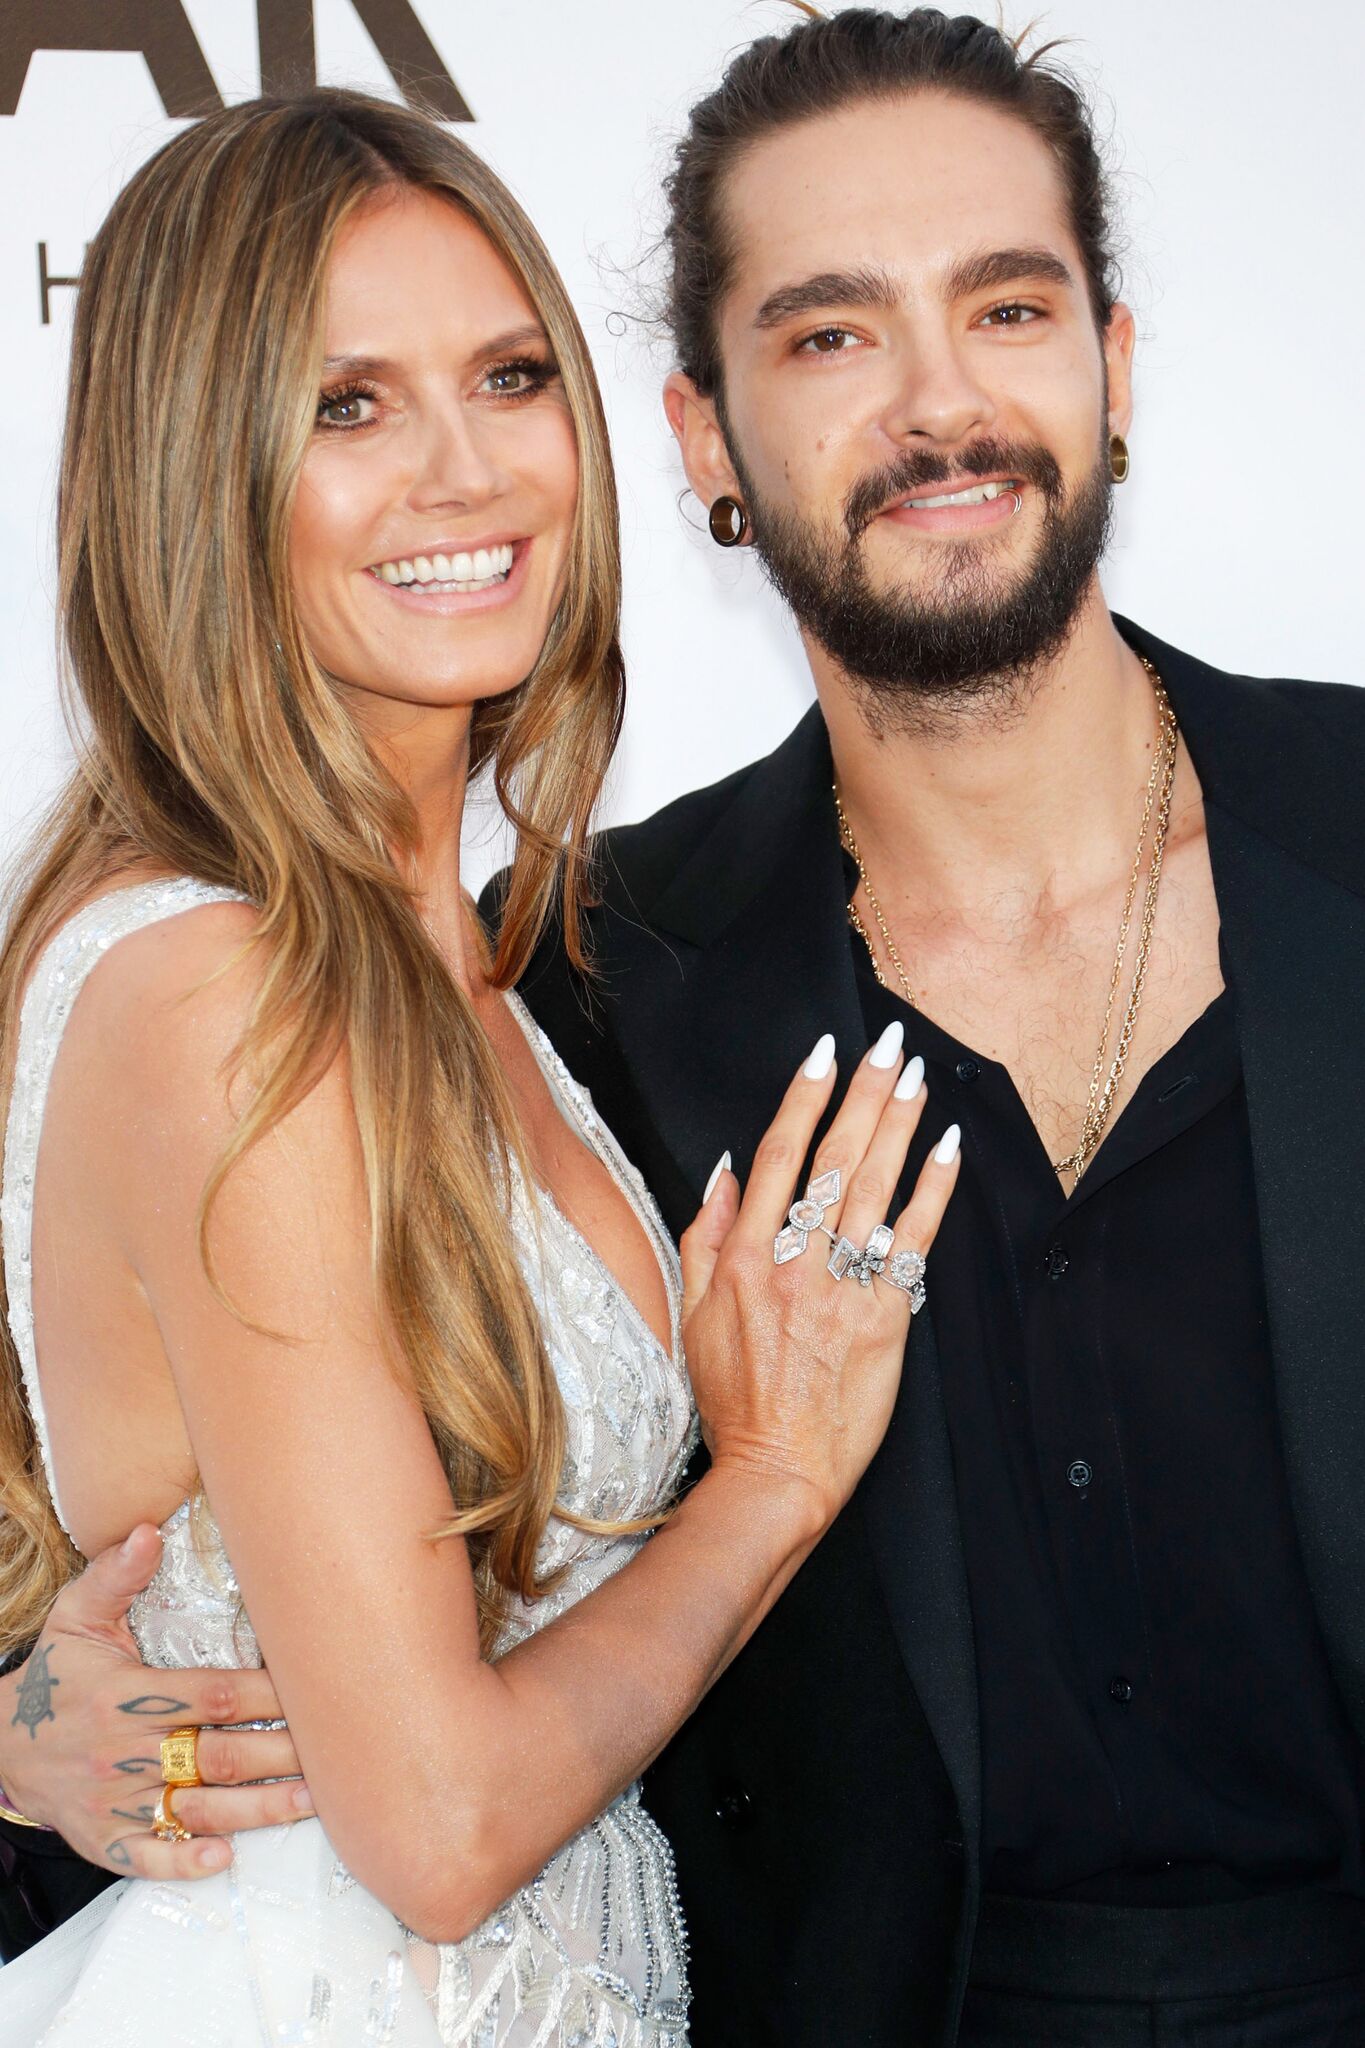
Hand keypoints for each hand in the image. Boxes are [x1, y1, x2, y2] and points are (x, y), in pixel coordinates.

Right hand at [0, 1524, 308, 1879]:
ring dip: (258, 1810)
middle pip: (219, 1754)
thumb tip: (148, 1530)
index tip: (313, 1688)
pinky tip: (225, 1856)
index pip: (213, 1695)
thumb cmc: (55, 1677)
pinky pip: (148, 1858)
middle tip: (337, 1749)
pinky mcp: (105, 1838)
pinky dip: (186, 1861)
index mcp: (125, 1696)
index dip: (267, 1694)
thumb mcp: (76, 1617)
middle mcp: (124, 1752)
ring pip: (198, 1809)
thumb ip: (116, 1575)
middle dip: (282, 1754)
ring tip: (312, 1801)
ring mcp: (115, 1802)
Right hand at [679, 1026, 957, 1529]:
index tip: (824, 1052)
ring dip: (900, 1123)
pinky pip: (915, 1240)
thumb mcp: (693, 1314)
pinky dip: (933, 1189)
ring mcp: (842, 1288)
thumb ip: (704, 1235)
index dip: (803, 1099)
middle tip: (888, 1042)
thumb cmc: (733, 1398)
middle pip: (834, 1158)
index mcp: (743, 1257)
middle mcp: (793, 1262)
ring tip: (917, 1075)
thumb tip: (725, 1171)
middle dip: (864, 1092)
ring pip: (875, 1187)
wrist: (778, 1471)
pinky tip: (948, 1147)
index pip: (776, 1156)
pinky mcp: (885, 1318)